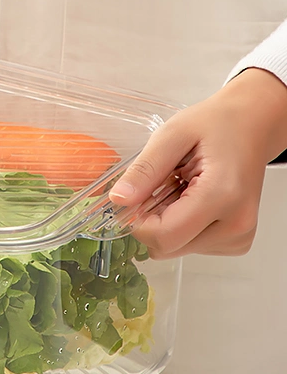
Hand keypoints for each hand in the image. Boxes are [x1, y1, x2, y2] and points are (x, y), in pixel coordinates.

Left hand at [108, 68, 286, 258]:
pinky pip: (191, 246)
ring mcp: (239, 235)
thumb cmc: (220, 125)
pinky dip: (182, 226)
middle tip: (161, 188)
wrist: (253, 124)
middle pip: (168, 247)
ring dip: (167, 224)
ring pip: (177, 249)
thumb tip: (119, 199)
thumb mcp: (173, 135)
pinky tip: (192, 200)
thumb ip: (145, 170)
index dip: (139, 222)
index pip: (164, 236)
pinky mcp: (236, 240)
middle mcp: (236, 222)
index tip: (136, 198)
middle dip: (151, 222)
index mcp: (222, 195)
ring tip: (182, 190)